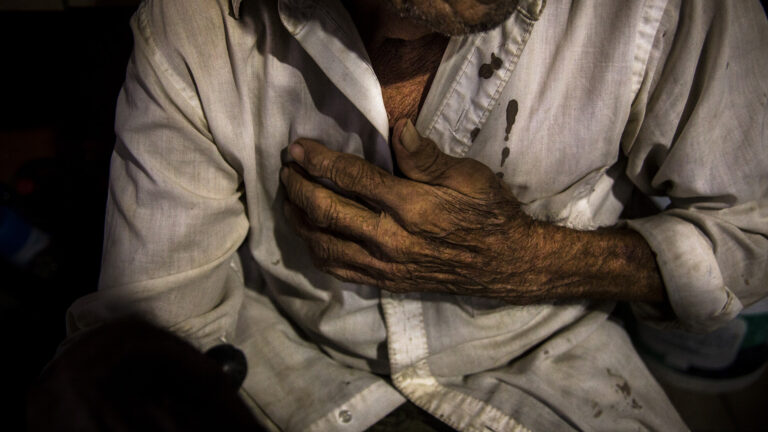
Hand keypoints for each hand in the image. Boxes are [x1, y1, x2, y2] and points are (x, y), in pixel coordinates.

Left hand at [279, 119, 549, 301]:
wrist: (504, 264)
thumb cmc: (488, 214)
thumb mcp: (468, 176)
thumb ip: (427, 156)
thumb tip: (399, 126)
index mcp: (409, 206)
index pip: (350, 178)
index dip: (318, 160)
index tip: (296, 148)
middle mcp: (390, 239)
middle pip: (326, 212)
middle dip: (299, 187)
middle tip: (286, 169)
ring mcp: (384, 265)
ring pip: (324, 245)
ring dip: (299, 220)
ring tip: (289, 199)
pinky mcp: (385, 282)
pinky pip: (338, 270)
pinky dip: (316, 251)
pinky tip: (310, 236)